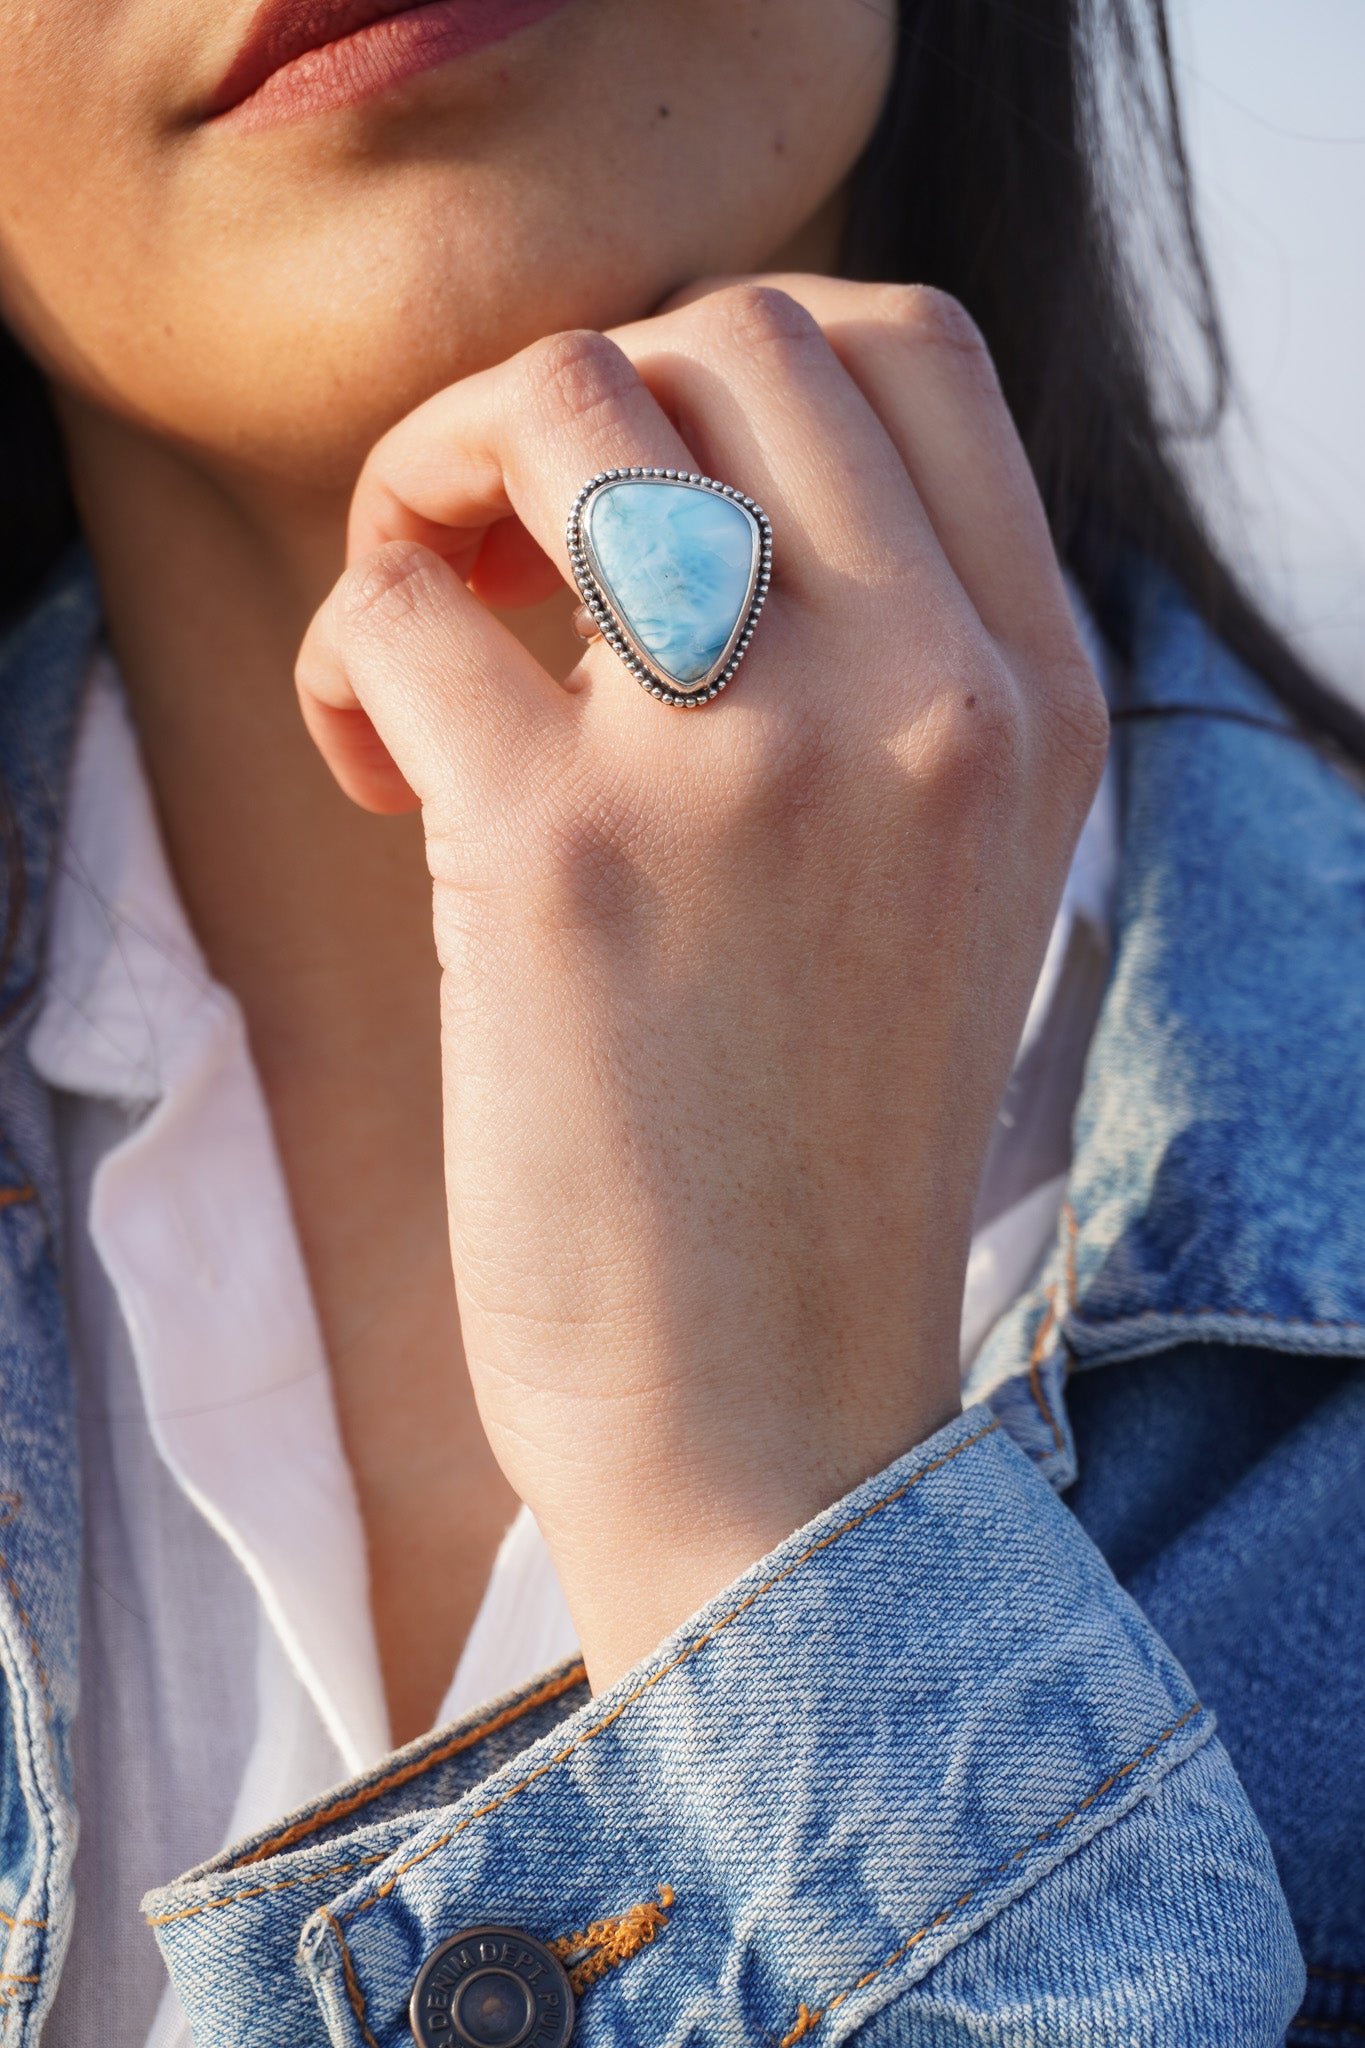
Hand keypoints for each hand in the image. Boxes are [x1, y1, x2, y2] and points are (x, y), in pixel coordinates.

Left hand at [297, 278, 1107, 1688]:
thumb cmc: (818, 1152)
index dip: (734, 374)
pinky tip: (369, 766)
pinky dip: (345, 646)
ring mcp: (752, 766)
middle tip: (504, 562)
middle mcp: (928, 697)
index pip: (906, 349)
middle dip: (572, 402)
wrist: (773, 1419)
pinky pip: (399, 603)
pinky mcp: (564, 859)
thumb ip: (879, 663)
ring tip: (424, 635)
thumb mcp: (941, 875)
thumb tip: (664, 475)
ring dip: (441, 476)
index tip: (642, 519)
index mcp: (1036, 698)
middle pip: (728, 331)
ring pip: (559, 401)